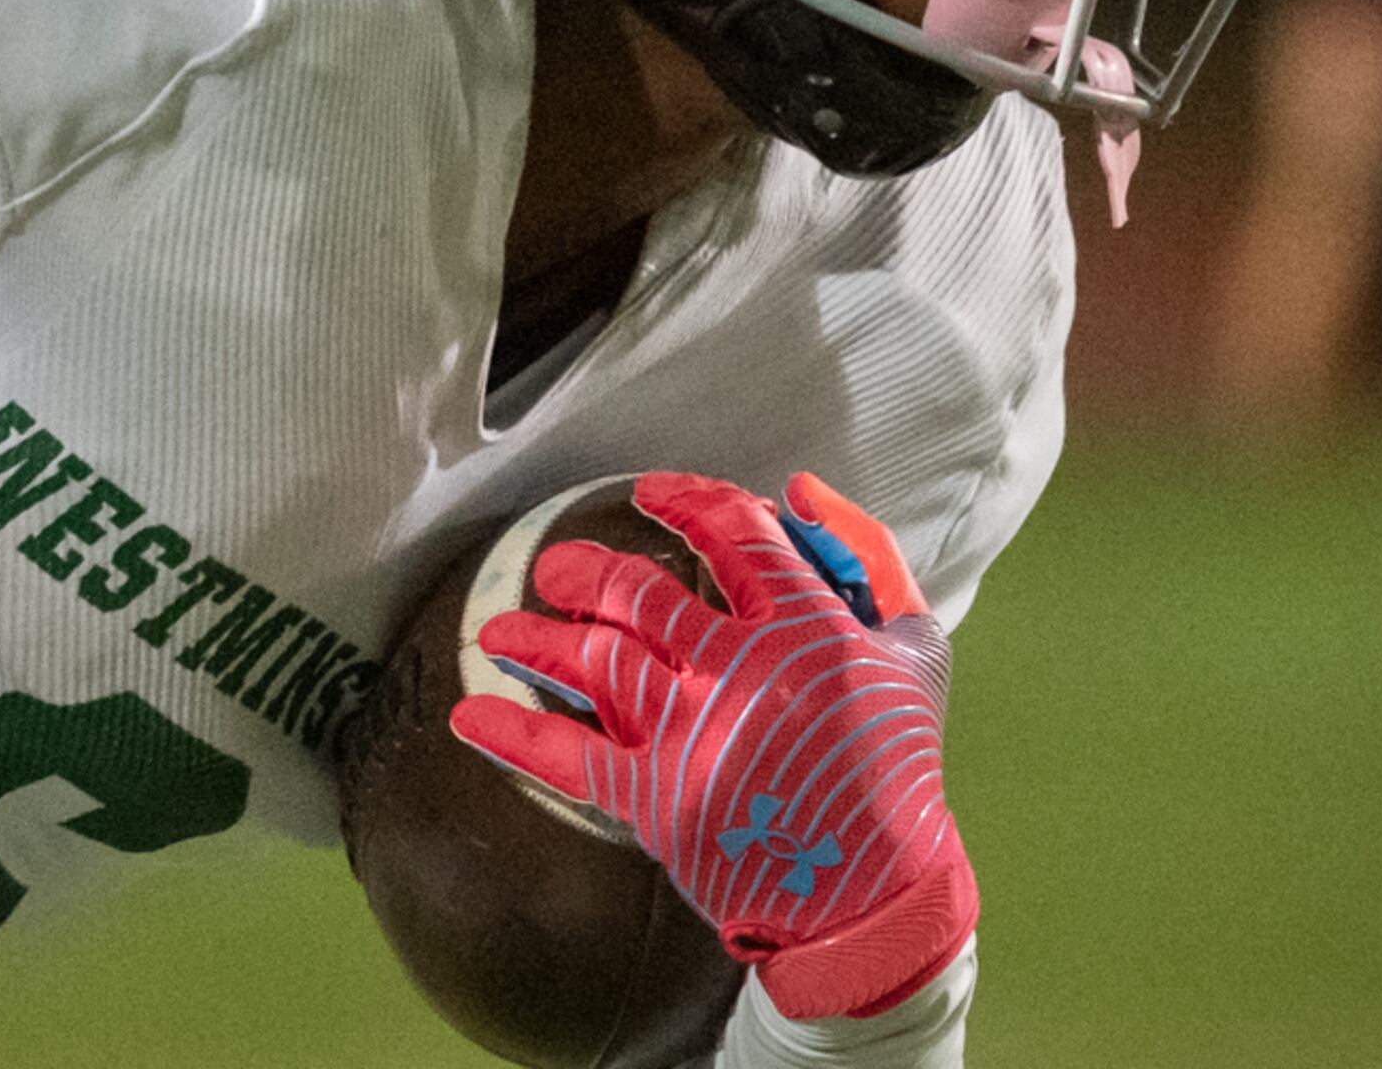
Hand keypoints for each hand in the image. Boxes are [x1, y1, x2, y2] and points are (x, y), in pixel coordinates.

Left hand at [449, 471, 972, 1021]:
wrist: (878, 892)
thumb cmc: (897, 764)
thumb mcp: (912, 647)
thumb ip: (864, 554)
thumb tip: (794, 490)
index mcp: (808, 626)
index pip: (731, 533)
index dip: (683, 499)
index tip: (650, 493)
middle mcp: (742, 671)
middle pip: (640, 591)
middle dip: (585, 572)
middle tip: (557, 570)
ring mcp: (694, 734)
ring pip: (595, 660)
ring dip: (536, 638)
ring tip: (501, 629)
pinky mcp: (658, 797)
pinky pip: (567, 757)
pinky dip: (511, 735)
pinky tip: (468, 717)